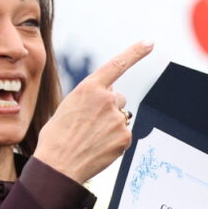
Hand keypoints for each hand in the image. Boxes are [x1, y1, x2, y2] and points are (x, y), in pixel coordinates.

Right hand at [34, 41, 152, 183]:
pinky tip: (98, 147)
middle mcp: (107, 99)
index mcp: (89, 87)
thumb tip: (108, 98)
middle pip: (118, 98)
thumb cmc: (57, 137)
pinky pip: (123, 134)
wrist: (58, 165)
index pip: (117, 64)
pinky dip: (114, 140)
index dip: (135, 52)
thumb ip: (90, 97)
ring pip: (120, 117)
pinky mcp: (125, 136)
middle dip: (108, 108)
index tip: (150, 43)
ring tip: (90, 138)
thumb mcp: (68, 107)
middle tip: (89, 125)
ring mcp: (118, 118)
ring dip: (110, 125)